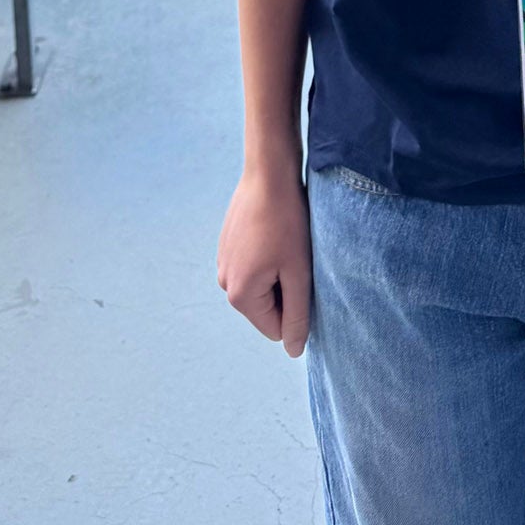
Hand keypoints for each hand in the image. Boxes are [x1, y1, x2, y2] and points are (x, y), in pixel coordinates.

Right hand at [217, 168, 313, 356]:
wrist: (268, 173)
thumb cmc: (287, 222)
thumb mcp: (298, 273)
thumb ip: (296, 316)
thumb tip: (293, 351)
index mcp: (240, 296)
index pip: (276, 327)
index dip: (296, 305)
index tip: (301, 274)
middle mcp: (225, 283)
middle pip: (266, 307)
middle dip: (285, 288)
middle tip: (295, 256)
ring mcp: (223, 262)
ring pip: (261, 285)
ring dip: (277, 271)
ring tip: (285, 242)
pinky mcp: (227, 244)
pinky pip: (252, 265)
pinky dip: (266, 255)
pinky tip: (274, 231)